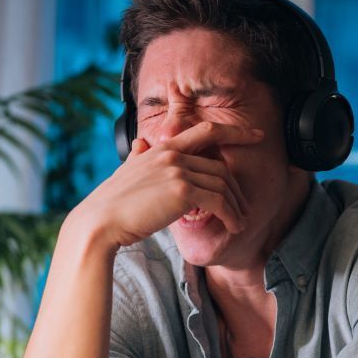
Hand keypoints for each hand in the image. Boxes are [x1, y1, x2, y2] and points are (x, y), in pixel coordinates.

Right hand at [73, 121, 263, 248]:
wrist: (100, 221)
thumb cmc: (113, 203)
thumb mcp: (127, 171)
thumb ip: (139, 156)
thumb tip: (140, 143)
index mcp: (163, 148)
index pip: (206, 131)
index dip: (235, 131)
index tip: (256, 134)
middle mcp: (172, 154)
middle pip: (220, 168)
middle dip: (237, 190)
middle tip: (244, 208)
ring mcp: (177, 171)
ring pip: (222, 186)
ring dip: (236, 207)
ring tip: (239, 223)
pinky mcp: (181, 191)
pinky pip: (218, 201)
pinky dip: (231, 215)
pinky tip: (234, 227)